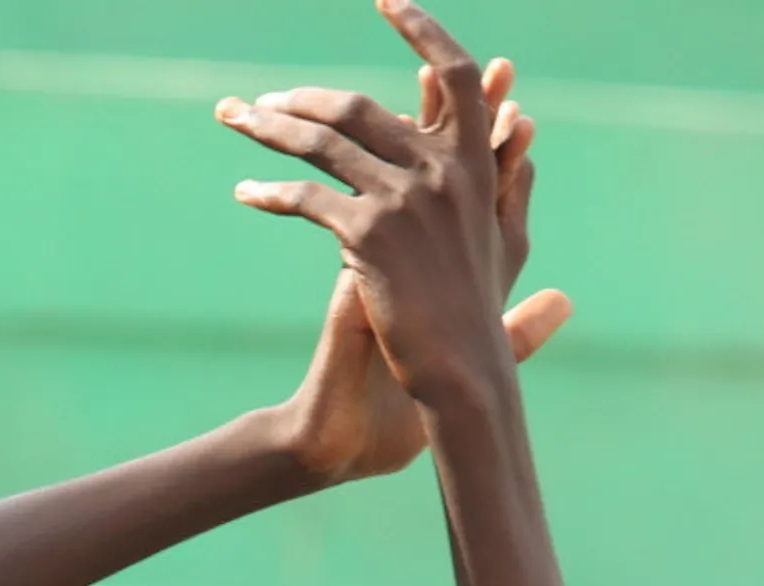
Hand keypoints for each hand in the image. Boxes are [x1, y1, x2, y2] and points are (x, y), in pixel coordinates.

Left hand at [223, 0, 556, 421]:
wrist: (461, 370)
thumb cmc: (479, 311)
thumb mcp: (506, 236)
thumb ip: (511, 179)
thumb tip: (525, 130)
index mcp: (476, 164)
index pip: (454, 76)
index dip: (424, 30)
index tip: (389, 0)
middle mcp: (442, 172)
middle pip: (360, 110)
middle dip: (304, 99)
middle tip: (264, 100)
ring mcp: (404, 201)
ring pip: (323, 144)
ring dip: (272, 130)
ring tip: (237, 123)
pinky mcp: (366, 238)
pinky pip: (305, 198)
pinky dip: (269, 191)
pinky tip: (243, 191)